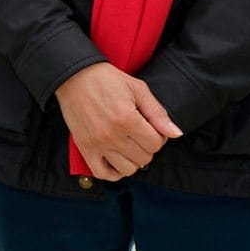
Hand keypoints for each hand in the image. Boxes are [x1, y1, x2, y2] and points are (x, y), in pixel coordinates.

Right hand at [54, 62, 181, 180]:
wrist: (73, 77)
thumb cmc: (107, 80)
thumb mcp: (137, 89)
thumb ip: (158, 113)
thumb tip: (176, 134)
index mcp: (127, 119)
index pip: (156, 144)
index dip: (159, 136)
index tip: (151, 127)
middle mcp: (112, 135)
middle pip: (144, 158)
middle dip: (147, 146)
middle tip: (139, 133)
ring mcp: (97, 144)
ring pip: (128, 169)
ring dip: (133, 159)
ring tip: (128, 144)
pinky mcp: (84, 148)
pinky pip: (103, 174)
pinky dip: (114, 172)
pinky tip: (117, 159)